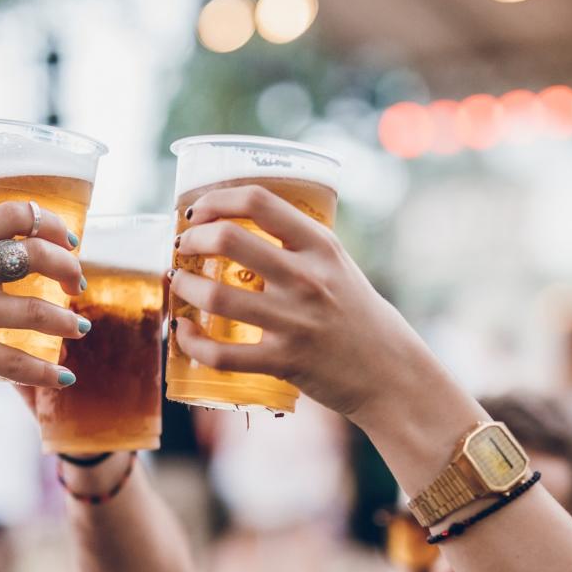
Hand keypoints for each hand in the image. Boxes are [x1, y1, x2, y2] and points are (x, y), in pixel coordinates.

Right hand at [0, 200, 88, 399]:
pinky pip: (20, 362)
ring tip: (79, 328)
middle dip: (69, 270)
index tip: (70, 242)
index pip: (15, 214)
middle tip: (77, 285)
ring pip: (38, 312)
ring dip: (68, 322)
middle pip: (37, 255)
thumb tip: (16, 248)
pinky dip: (49, 372)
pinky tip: (64, 377)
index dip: (53, 225)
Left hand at [169, 186, 428, 418]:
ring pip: (216, 295)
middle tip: (183, 248)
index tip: (198, 211)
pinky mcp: (284, 362)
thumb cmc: (358, 316)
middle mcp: (307, 278)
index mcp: (321, 246)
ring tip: (180, 285)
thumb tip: (240, 227)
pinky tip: (184, 333)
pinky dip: (192, 342)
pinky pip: (222, 354)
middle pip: (228, 240)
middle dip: (191, 240)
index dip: (217, 199)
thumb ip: (299, 246)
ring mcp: (295, 321)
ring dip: (184, 287)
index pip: (259, 202)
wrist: (390, 373)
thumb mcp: (338, 266)